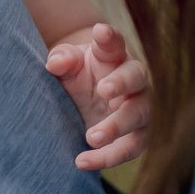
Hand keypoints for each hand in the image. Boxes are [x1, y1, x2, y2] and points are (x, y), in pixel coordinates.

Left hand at [45, 23, 150, 169]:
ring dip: (118, 126)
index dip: (109, 37)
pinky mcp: (137, 135)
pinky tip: (82, 161)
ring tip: (91, 137)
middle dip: (122, 83)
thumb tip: (55, 64)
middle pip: (136, 77)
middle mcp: (133, 79)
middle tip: (103, 90)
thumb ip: (62, 59)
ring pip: (139, 116)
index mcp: (114, 55)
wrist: (89, 98)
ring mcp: (139, 107)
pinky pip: (130, 148)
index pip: (114, 43)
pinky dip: (108, 157)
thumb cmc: (79, 73)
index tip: (99, 32)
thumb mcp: (67, 63)